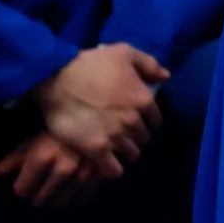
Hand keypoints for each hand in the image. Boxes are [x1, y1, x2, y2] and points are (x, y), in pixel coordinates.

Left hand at [0, 131, 102, 206]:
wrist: (90, 118)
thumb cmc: (53, 130)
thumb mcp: (30, 142)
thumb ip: (9, 161)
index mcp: (40, 157)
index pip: (21, 189)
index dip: (21, 185)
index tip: (25, 180)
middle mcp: (62, 168)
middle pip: (40, 198)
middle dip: (37, 193)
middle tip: (39, 186)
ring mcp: (82, 173)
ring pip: (61, 202)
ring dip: (54, 200)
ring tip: (52, 193)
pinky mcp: (98, 176)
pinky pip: (82, 199)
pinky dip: (75, 200)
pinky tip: (70, 194)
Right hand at [33, 44, 166, 175]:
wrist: (57, 78)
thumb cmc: (91, 63)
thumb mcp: (124, 52)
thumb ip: (148, 64)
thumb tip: (166, 76)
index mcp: (143, 99)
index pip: (155, 120)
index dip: (146, 120)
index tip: (135, 118)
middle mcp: (133, 121)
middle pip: (142, 137)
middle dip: (135, 135)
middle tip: (121, 131)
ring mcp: (116, 137)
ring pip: (131, 153)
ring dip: (125, 150)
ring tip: (113, 147)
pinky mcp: (97, 149)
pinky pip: (112, 169)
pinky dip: (112, 169)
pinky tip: (106, 164)